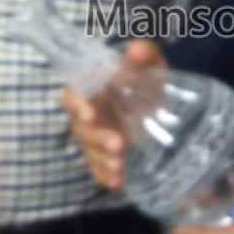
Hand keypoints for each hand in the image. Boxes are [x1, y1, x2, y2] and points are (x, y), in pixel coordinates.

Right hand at [63, 40, 164, 190]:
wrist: (160, 100)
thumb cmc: (148, 78)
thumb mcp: (150, 64)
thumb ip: (144, 55)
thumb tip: (136, 49)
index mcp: (93, 89)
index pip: (73, 95)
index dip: (77, 105)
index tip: (90, 115)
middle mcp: (89, 113)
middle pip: (82, 128)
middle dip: (97, 138)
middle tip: (119, 145)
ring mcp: (96, 135)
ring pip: (89, 150)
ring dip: (101, 160)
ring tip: (119, 167)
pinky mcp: (105, 153)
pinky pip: (98, 167)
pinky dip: (105, 175)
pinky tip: (117, 184)